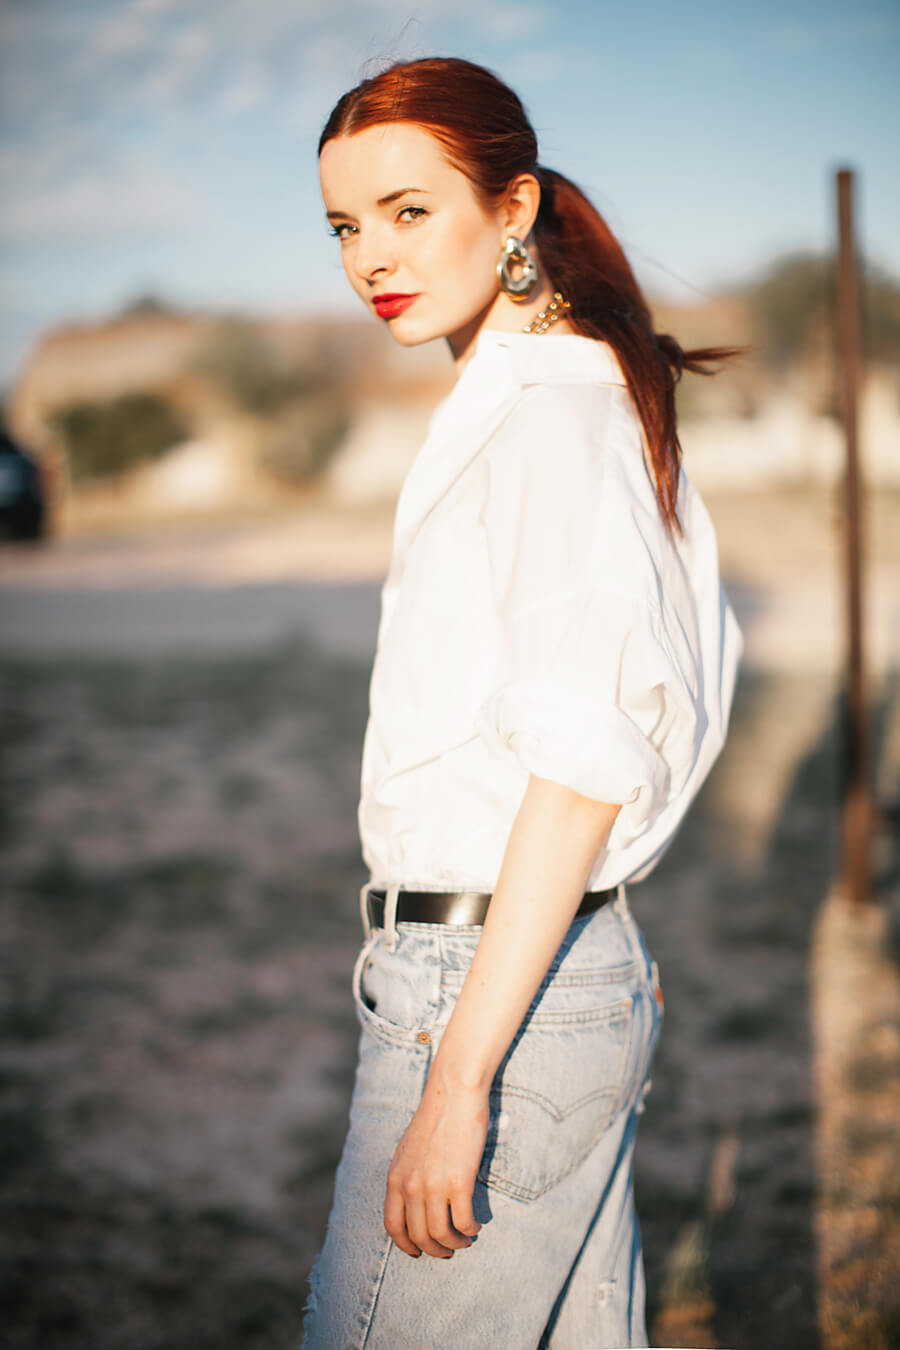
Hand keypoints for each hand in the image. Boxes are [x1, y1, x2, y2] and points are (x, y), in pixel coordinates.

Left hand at [384, 1072, 487, 1258]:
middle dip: (435, 1250)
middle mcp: (410, 1186)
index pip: (393, 1226)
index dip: (406, 1245)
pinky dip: (470, 1229)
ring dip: (455, 1243)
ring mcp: (434, 1185)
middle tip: (449, 1249)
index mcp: (395, 1178)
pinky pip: (463, 1221)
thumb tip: (412, 1204)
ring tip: (465, 1239)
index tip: (418, 1252)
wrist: (453, 1094)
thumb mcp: (408, 1150)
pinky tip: (475, 1225)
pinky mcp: (459, 1182)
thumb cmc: (435, 1118)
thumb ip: (406, 1176)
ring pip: (441, 1234)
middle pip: (419, 1236)